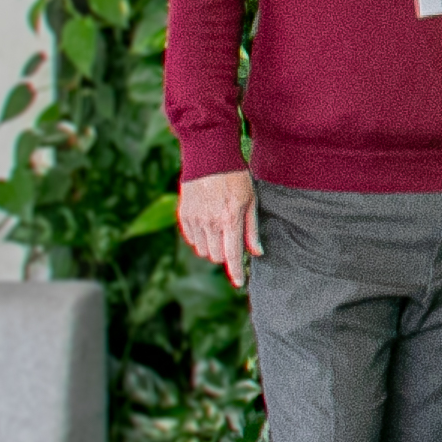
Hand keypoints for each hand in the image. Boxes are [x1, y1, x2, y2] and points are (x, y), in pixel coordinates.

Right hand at [179, 170, 260, 287]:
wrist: (208, 158)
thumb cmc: (236, 177)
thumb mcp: (251, 200)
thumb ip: (252, 229)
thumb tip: (257, 252)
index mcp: (229, 220)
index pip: (231, 254)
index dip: (235, 272)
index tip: (239, 284)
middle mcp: (209, 223)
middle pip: (216, 256)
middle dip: (226, 255)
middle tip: (233, 241)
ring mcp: (194, 220)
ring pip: (203, 250)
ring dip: (213, 248)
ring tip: (221, 232)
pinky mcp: (183, 216)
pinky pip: (192, 239)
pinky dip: (200, 239)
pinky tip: (208, 226)